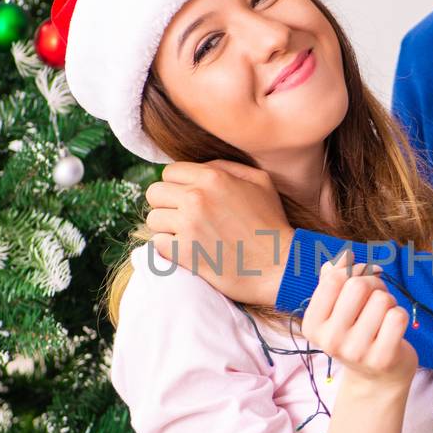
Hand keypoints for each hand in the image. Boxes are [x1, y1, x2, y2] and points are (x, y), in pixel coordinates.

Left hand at [143, 160, 292, 303]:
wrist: (279, 266)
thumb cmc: (272, 224)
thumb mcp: (260, 182)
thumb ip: (227, 167)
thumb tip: (201, 167)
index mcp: (213, 177)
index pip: (169, 172)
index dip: (177, 184)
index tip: (186, 198)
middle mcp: (196, 198)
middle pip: (155, 193)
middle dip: (166, 204)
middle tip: (182, 216)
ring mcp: (188, 226)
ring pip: (153, 219)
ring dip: (167, 227)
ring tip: (186, 235)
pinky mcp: (184, 253)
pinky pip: (157, 243)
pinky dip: (168, 248)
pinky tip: (186, 250)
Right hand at [301, 252, 416, 392]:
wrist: (377, 378)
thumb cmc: (357, 334)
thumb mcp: (338, 310)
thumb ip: (334, 280)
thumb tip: (343, 257)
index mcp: (312, 325)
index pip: (333, 280)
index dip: (353, 269)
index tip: (362, 276)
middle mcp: (330, 341)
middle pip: (359, 286)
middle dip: (374, 283)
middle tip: (376, 296)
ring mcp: (356, 352)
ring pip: (382, 299)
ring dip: (388, 301)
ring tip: (383, 316)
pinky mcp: (382, 358)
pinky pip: (397, 316)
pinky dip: (400, 315)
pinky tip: (393, 328)